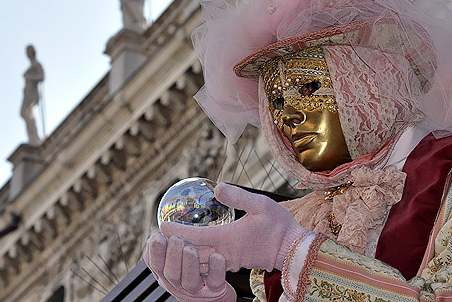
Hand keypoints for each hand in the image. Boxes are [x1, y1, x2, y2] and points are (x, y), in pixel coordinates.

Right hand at [144, 233, 236, 301]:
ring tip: (190, 249)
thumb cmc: (195, 271)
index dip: (155, 252)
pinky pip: (215, 281)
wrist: (215, 295)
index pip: (156, 265)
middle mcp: (179, 284)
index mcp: (168, 274)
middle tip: (176, 239)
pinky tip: (217, 256)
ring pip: (190, 281)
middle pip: (171, 274)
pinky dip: (215, 269)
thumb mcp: (179, 259)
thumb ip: (171, 245)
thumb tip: (163, 225)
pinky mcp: (215, 290)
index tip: (157, 236)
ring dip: (189, 264)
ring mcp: (197, 289)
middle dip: (172, 255)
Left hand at [160, 183, 306, 271]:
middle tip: (157, 238)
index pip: (194, 237)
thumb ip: (238, 196)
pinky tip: (192, 250)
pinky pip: (210, 264)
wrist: (294, 250)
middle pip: (191, 253)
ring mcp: (229, 261)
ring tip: (170, 244)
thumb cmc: (279, 225)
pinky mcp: (234, 264)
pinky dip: (197, 258)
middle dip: (174, 246)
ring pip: (199, 261)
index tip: (160, 225)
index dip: (176, 232)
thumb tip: (216, 186)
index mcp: (228, 238)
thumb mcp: (261, 204)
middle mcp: (225, 253)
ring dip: (184, 254)